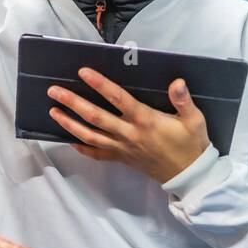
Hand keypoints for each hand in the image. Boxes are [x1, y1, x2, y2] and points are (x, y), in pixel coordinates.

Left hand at [47, 67, 211, 183]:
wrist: (190, 175)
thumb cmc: (191, 144)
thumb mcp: (195, 120)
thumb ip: (184, 100)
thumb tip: (177, 81)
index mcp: (146, 120)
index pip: (118, 99)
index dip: (100, 84)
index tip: (83, 72)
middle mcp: (129, 134)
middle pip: (95, 116)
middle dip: (73, 102)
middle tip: (53, 90)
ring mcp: (122, 147)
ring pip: (90, 135)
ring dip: (69, 123)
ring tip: (53, 111)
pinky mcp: (121, 158)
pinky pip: (97, 153)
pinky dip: (81, 146)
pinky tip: (68, 138)